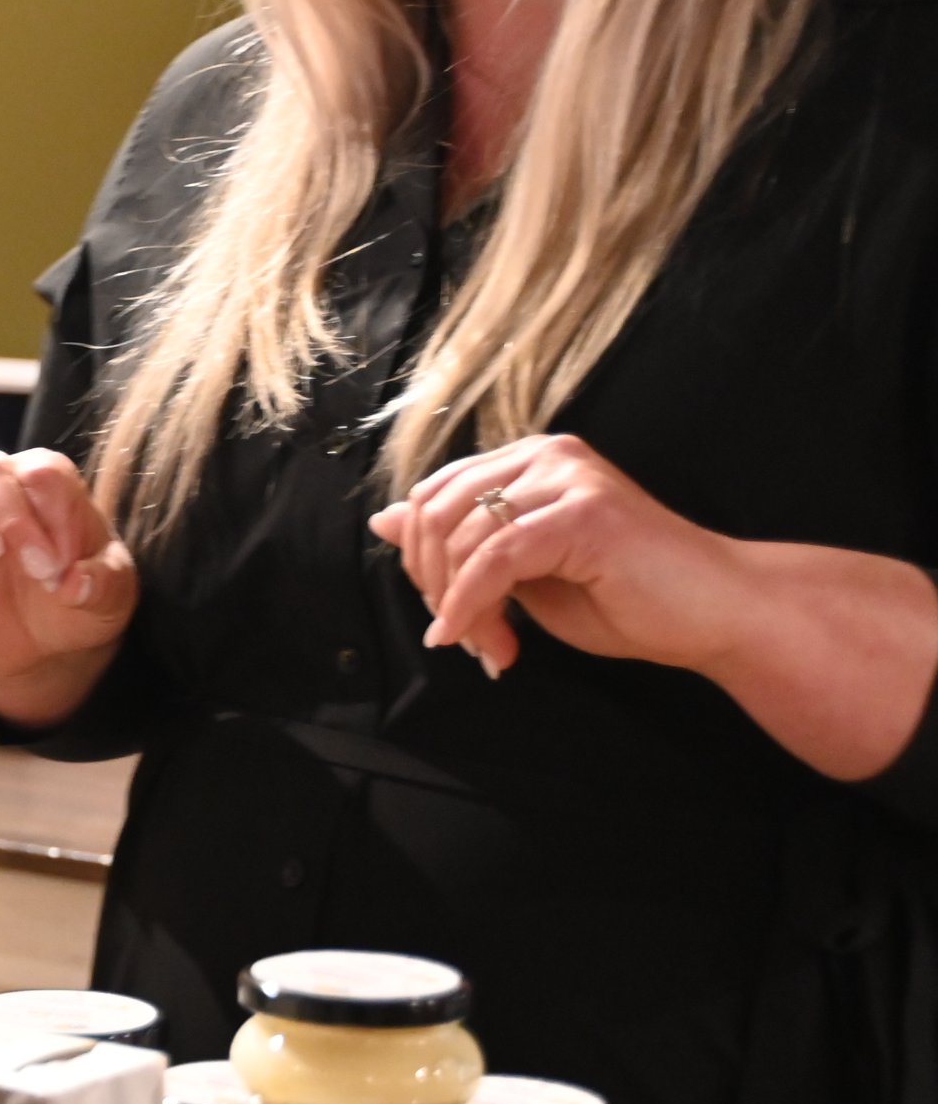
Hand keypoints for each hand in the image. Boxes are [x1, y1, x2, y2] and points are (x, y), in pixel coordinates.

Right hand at [0, 447, 137, 729]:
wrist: (39, 651)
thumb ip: (103, 585)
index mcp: (48, 490)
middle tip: (38, 570)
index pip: (43, 472)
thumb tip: (76, 582)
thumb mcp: (109, 600)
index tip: (66, 563)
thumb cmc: (74, 607)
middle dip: (14, 519)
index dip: (54, 511)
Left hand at [372, 433, 740, 678]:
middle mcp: (546, 455)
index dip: (422, 562)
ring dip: (460, 606)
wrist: (718, 615)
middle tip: (465, 637)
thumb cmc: (630, 598)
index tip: (449, 617)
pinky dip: (474, 605)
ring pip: (461, 538)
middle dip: (433, 585)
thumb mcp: (522, 573)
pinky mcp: (584, 512)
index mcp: (530, 461)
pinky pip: (495, 559)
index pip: (432, 497)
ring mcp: (568, 477)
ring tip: (492, 648)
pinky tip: (482, 640)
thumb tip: (385, 520)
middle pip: (434, 513)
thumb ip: (460, 545)